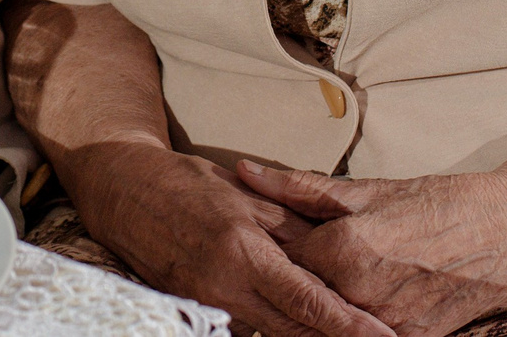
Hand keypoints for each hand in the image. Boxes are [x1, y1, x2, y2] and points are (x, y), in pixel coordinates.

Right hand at [63, 138, 392, 336]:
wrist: (123, 193)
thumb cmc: (185, 184)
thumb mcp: (246, 194)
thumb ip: (292, 227)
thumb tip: (336, 252)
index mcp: (245, 254)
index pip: (309, 301)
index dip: (350, 325)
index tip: (383, 336)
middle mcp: (227, 288)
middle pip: (296, 329)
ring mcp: (209, 304)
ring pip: (273, 333)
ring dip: (309, 335)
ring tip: (345, 331)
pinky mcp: (196, 309)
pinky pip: (246, 328)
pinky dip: (276, 329)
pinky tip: (300, 326)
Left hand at [234, 163, 506, 336]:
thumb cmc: (445, 204)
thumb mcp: (373, 189)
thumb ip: (303, 188)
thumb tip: (247, 173)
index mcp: (346, 249)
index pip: (282, 256)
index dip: (268, 243)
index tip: (260, 234)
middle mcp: (362, 293)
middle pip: (302, 291)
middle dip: (292, 274)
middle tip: (292, 257)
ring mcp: (388, 324)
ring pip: (330, 318)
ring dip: (322, 299)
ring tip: (333, 275)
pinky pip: (366, 333)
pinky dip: (354, 317)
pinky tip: (357, 297)